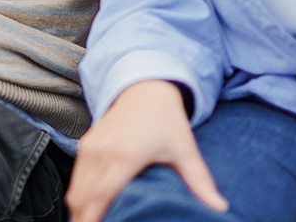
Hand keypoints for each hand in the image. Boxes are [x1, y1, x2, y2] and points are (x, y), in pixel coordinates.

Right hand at [66, 80, 227, 221]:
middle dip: (84, 218)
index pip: (101, 196)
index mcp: (125, 154)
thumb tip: (220, 207)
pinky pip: (76, 177)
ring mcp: (90, 146)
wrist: (144, 87)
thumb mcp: (184, 149)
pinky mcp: (86, 143)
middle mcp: (101, 151)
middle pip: (81, 197)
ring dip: (80, 208)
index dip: (94, 218)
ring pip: (74, 189)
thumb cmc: (165, 118)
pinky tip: (92, 206)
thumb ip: (199, 181)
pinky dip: (80, 195)